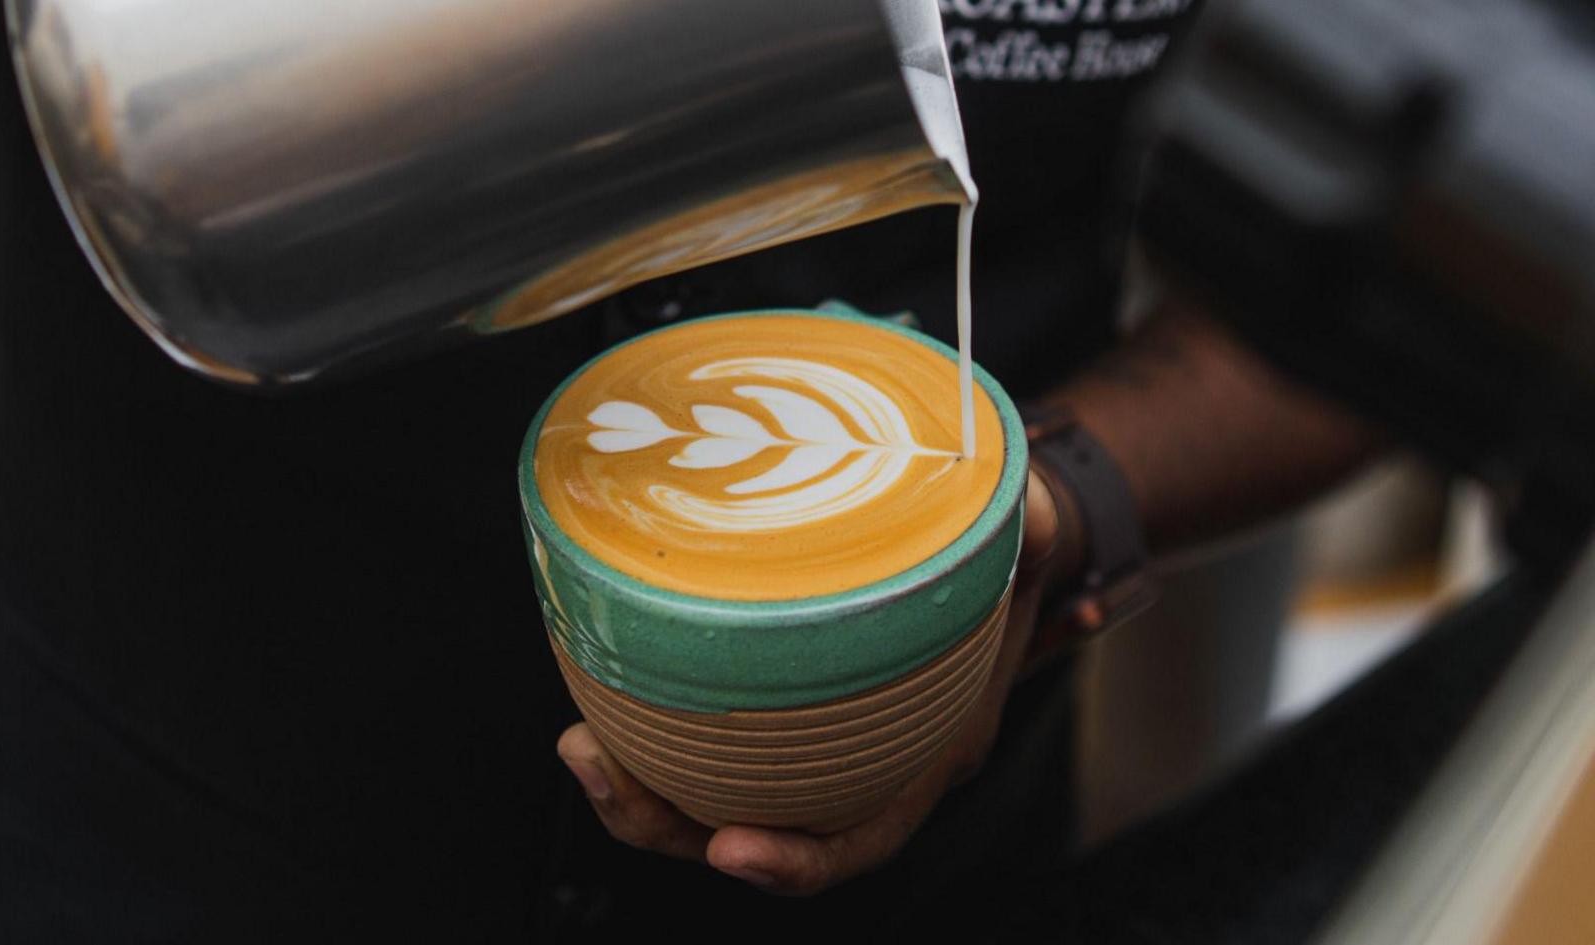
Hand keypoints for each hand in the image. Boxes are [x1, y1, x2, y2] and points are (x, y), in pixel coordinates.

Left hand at [554, 473, 1065, 895]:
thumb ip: (1034, 535)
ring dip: (633, 787)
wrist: (980, 551)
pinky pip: (694, 737)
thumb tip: (1039, 517)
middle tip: (598, 765)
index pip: (860, 840)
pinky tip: (595, 685)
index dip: (797, 861)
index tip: (732, 846)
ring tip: (577, 743)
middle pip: (751, 832)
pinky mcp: (759, 707)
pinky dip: (641, 727)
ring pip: (706, 795)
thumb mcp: (1026, 540)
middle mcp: (852, 767)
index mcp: (921, 756)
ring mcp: (799, 742)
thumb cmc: (998, 554)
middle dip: (666, 825)